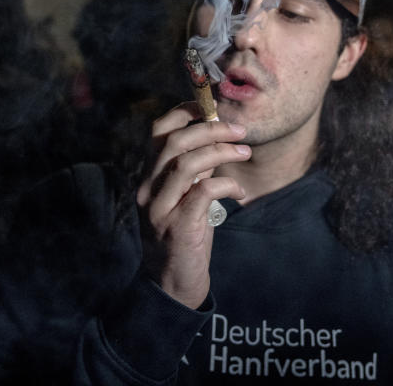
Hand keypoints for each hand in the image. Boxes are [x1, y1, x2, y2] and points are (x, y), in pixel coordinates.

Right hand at [137, 102, 248, 308]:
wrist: (172, 284)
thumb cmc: (183, 236)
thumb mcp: (185, 195)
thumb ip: (193, 169)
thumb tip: (215, 137)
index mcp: (149, 176)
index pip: (158, 131)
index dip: (184, 112)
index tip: (211, 109)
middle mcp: (148, 188)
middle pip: (174, 142)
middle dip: (211, 129)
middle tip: (239, 131)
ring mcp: (160, 208)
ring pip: (187, 163)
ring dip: (221, 152)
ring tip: (244, 152)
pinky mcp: (177, 226)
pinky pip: (203, 192)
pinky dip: (225, 184)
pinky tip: (237, 190)